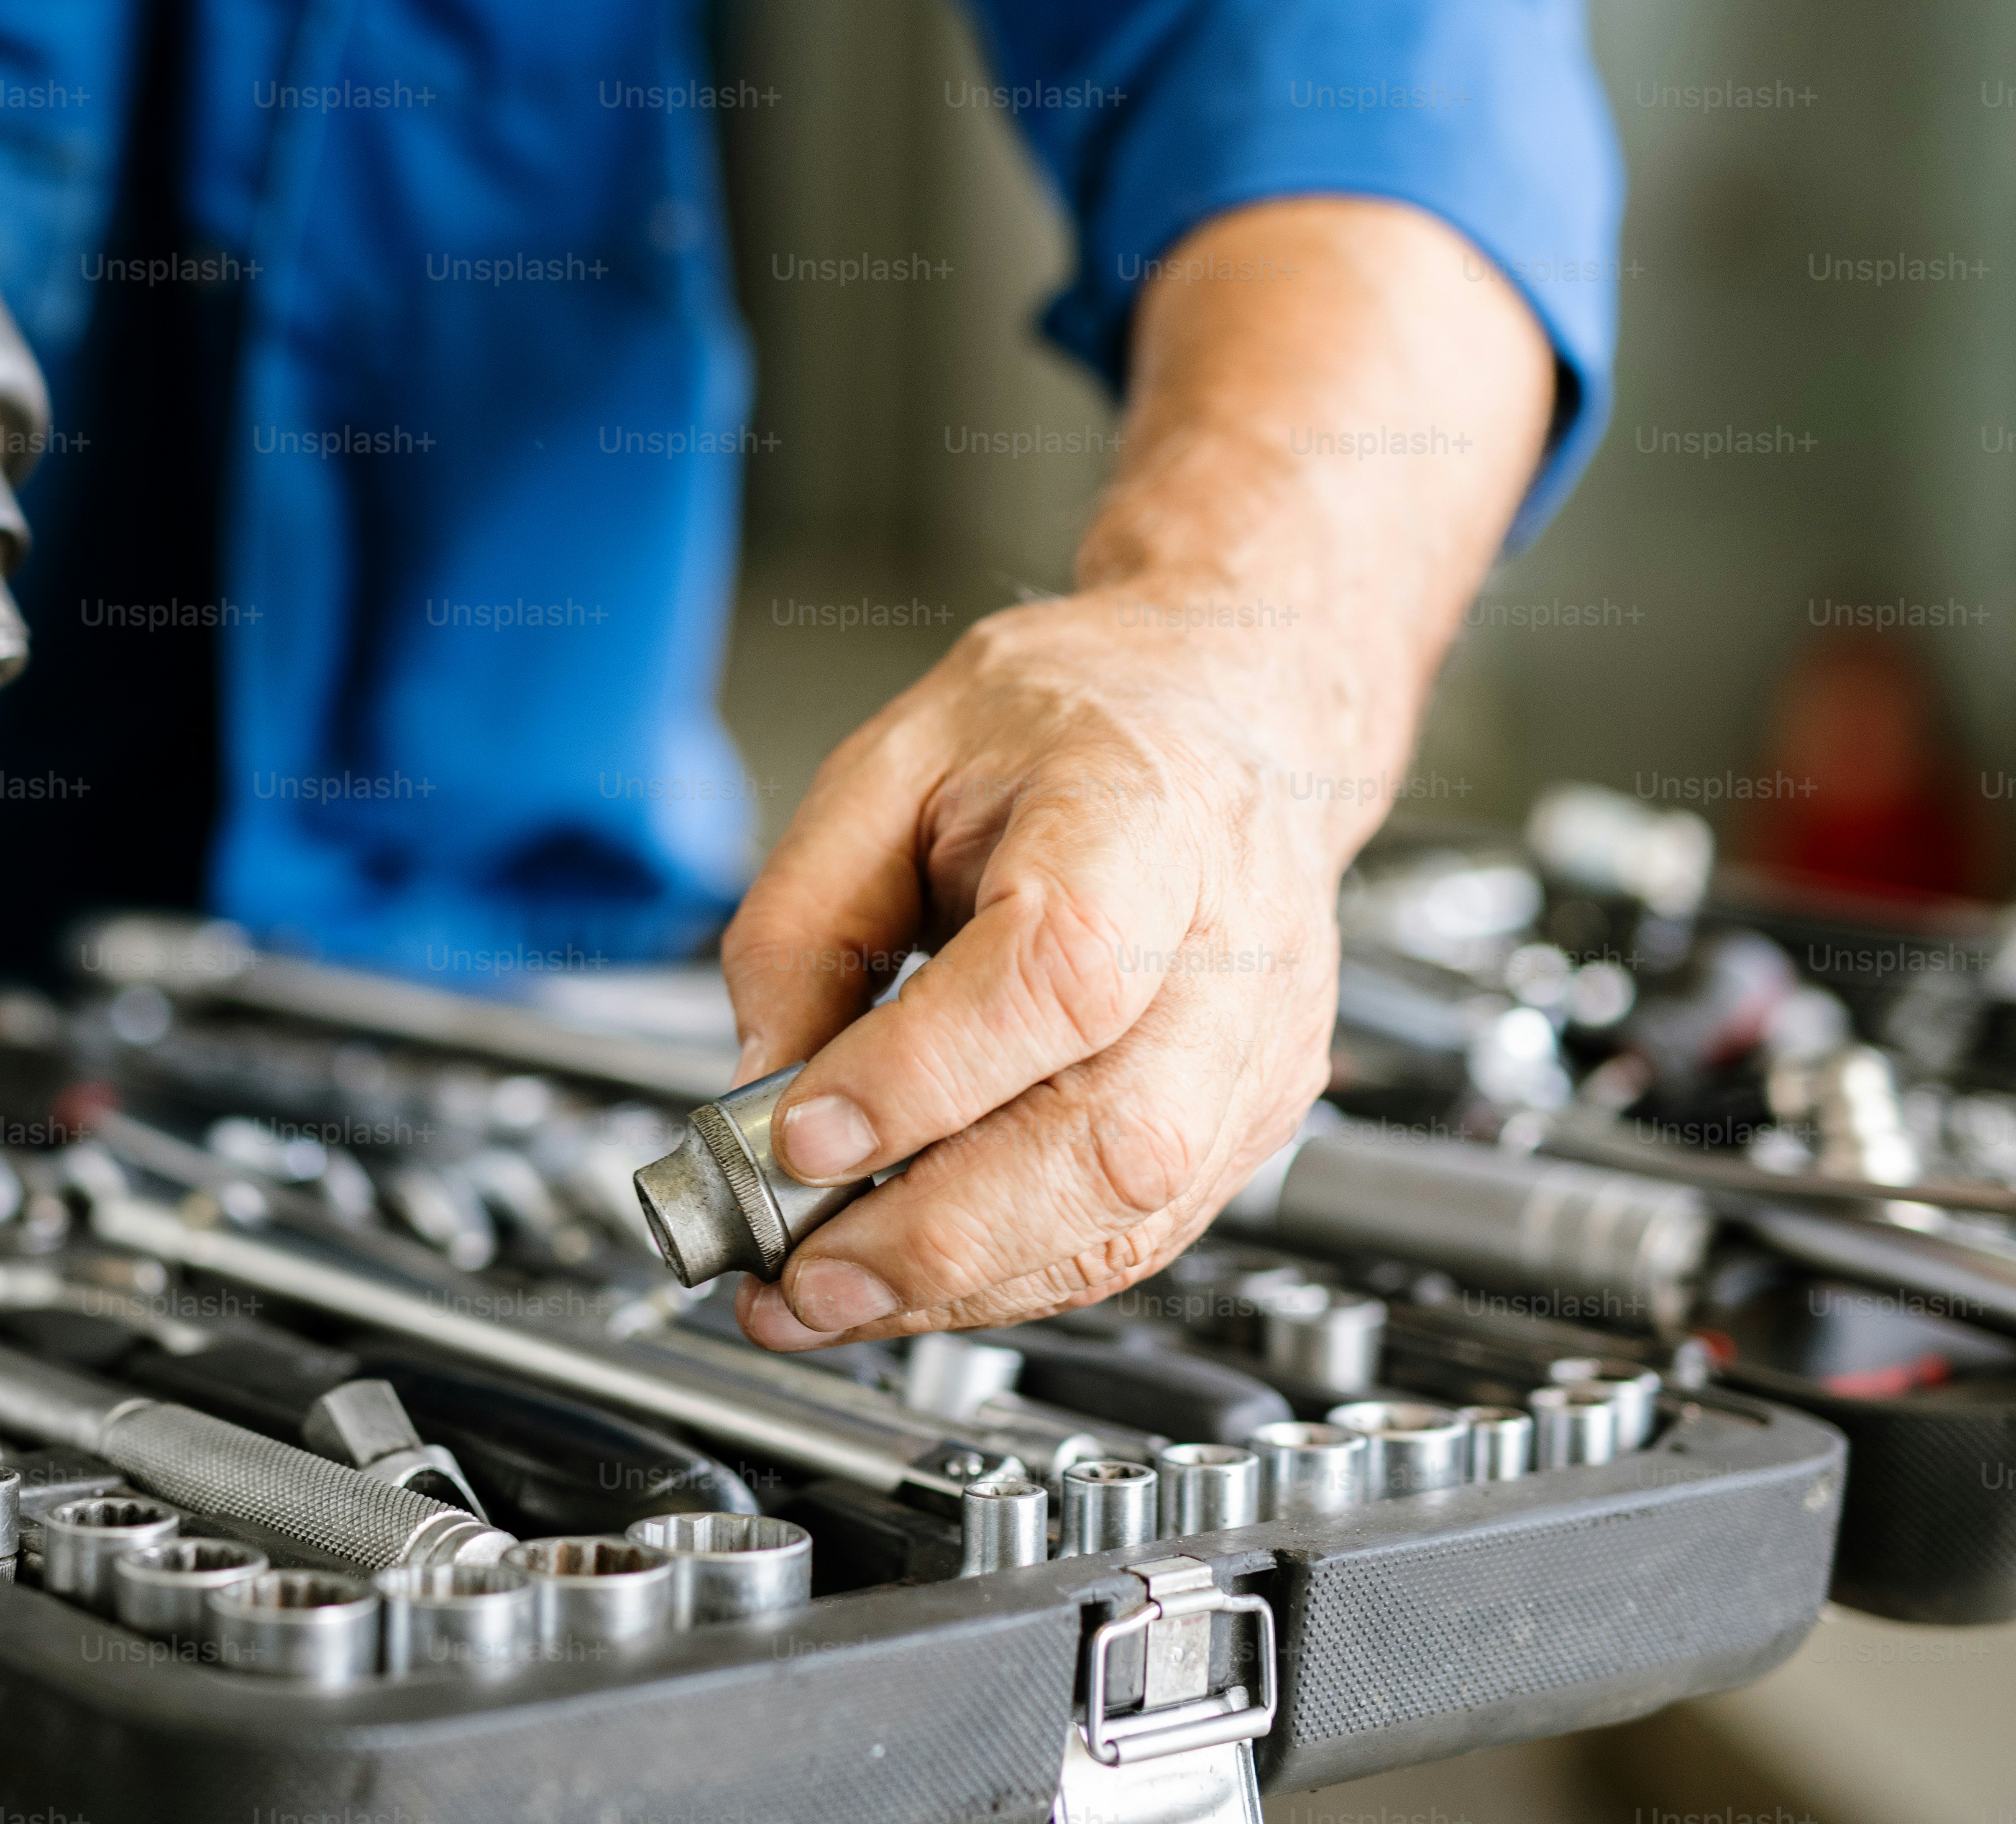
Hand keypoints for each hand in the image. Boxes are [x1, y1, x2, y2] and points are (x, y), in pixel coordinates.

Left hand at [719, 589, 1342, 1346]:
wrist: (1228, 715)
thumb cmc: (1069, 728)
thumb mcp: (887, 767)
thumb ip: (803, 923)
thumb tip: (757, 1088)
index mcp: (1144, 824)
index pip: (1056, 978)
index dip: (923, 1076)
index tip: (800, 1135)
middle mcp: (1232, 952)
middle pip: (1111, 1142)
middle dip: (933, 1237)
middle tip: (794, 1276)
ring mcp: (1258, 1051)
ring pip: (1128, 1222)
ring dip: (959, 1287)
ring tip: (822, 1300)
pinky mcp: (1250, 1119)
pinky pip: (1136, 1238)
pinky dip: (1009, 1278)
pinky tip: (910, 1280)